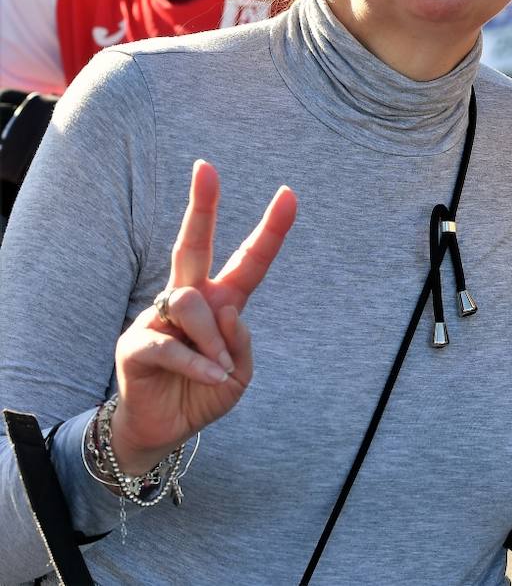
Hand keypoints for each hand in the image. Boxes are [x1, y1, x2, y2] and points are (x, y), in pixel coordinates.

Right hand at [110, 160, 296, 473]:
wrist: (165, 429)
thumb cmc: (204, 392)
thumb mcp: (239, 373)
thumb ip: (241, 342)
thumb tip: (228, 312)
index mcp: (222, 302)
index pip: (249, 260)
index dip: (270, 229)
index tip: (289, 193)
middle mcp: (188, 301)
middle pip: (192, 245)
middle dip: (200, 206)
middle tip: (205, 167)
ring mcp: (157, 319)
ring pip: (191, 303)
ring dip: (213, 340)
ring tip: (219, 368)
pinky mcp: (136, 345)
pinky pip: (171, 343)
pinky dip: (198, 362)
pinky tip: (212, 376)